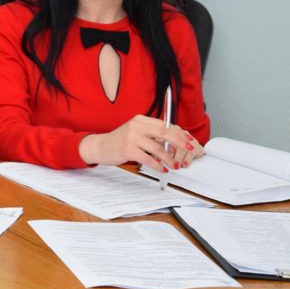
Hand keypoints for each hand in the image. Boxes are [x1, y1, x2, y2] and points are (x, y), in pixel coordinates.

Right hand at [79, 115, 204, 172]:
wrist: (100, 146)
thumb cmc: (120, 141)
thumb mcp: (136, 132)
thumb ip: (152, 134)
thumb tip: (174, 142)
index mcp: (141, 119)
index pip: (165, 124)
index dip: (179, 133)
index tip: (189, 141)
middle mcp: (136, 125)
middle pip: (164, 132)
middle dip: (180, 142)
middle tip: (189, 149)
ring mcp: (131, 137)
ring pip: (157, 148)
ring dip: (169, 158)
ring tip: (174, 165)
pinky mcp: (127, 149)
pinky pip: (148, 158)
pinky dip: (158, 165)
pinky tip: (162, 169)